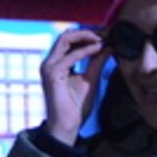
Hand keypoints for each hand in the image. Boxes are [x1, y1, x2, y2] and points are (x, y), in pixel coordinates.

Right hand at [39, 29, 110, 144]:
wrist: (67, 124)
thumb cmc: (76, 105)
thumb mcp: (90, 78)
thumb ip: (96, 61)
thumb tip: (107, 46)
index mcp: (56, 63)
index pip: (68, 41)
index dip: (85, 35)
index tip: (104, 35)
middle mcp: (50, 63)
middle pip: (65, 36)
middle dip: (85, 32)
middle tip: (104, 34)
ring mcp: (49, 67)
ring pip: (65, 40)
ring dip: (85, 37)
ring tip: (102, 39)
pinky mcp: (53, 74)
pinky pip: (71, 56)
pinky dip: (85, 50)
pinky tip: (98, 49)